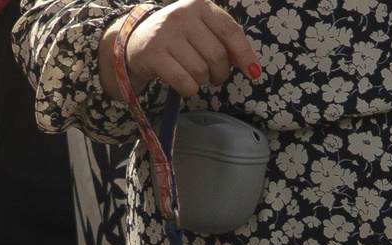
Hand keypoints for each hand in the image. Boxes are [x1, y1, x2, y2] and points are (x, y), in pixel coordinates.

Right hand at [100, 1, 260, 99]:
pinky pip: (184, 81)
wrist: (138, 39)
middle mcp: (184, 15)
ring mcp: (167, 34)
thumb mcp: (202, 28)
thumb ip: (224, 41)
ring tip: (196, 76)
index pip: (230, 31)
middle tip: (215, 77)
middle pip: (217, 55)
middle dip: (221, 73)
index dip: (245, 54)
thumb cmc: (179, 36)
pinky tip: (186, 85)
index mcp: (201, 5)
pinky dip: (190, 89)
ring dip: (203, 81)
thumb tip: (251, 66)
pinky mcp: (154, 55)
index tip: (254, 73)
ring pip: (201, 70)